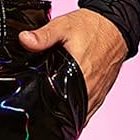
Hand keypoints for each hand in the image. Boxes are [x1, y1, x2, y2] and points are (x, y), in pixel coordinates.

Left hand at [18, 7, 127, 125]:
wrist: (115, 25)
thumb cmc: (90, 26)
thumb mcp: (63, 26)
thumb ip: (43, 35)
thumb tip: (24, 40)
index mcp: (79, 73)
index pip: (59, 101)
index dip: (45, 106)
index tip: (33, 106)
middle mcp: (90, 87)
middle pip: (68, 110)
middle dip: (53, 112)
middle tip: (38, 109)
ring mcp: (98, 92)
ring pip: (80, 114)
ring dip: (67, 114)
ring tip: (50, 112)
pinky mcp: (103, 92)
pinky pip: (89, 110)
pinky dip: (78, 111)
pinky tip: (67, 109)